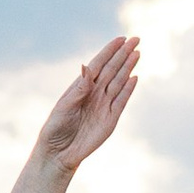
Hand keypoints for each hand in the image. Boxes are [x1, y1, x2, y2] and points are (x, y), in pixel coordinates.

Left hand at [33, 34, 139, 177]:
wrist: (59, 152)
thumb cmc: (56, 128)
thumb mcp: (64, 107)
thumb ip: (79, 89)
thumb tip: (86, 67)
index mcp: (81, 86)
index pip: (98, 65)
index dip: (109, 51)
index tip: (120, 39)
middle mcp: (95, 93)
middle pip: (112, 70)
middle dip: (123, 54)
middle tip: (136, 39)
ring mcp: (104, 105)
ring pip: (119, 82)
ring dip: (128, 68)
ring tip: (137, 53)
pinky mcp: (111, 119)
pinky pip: (122, 101)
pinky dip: (128, 89)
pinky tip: (135, 77)